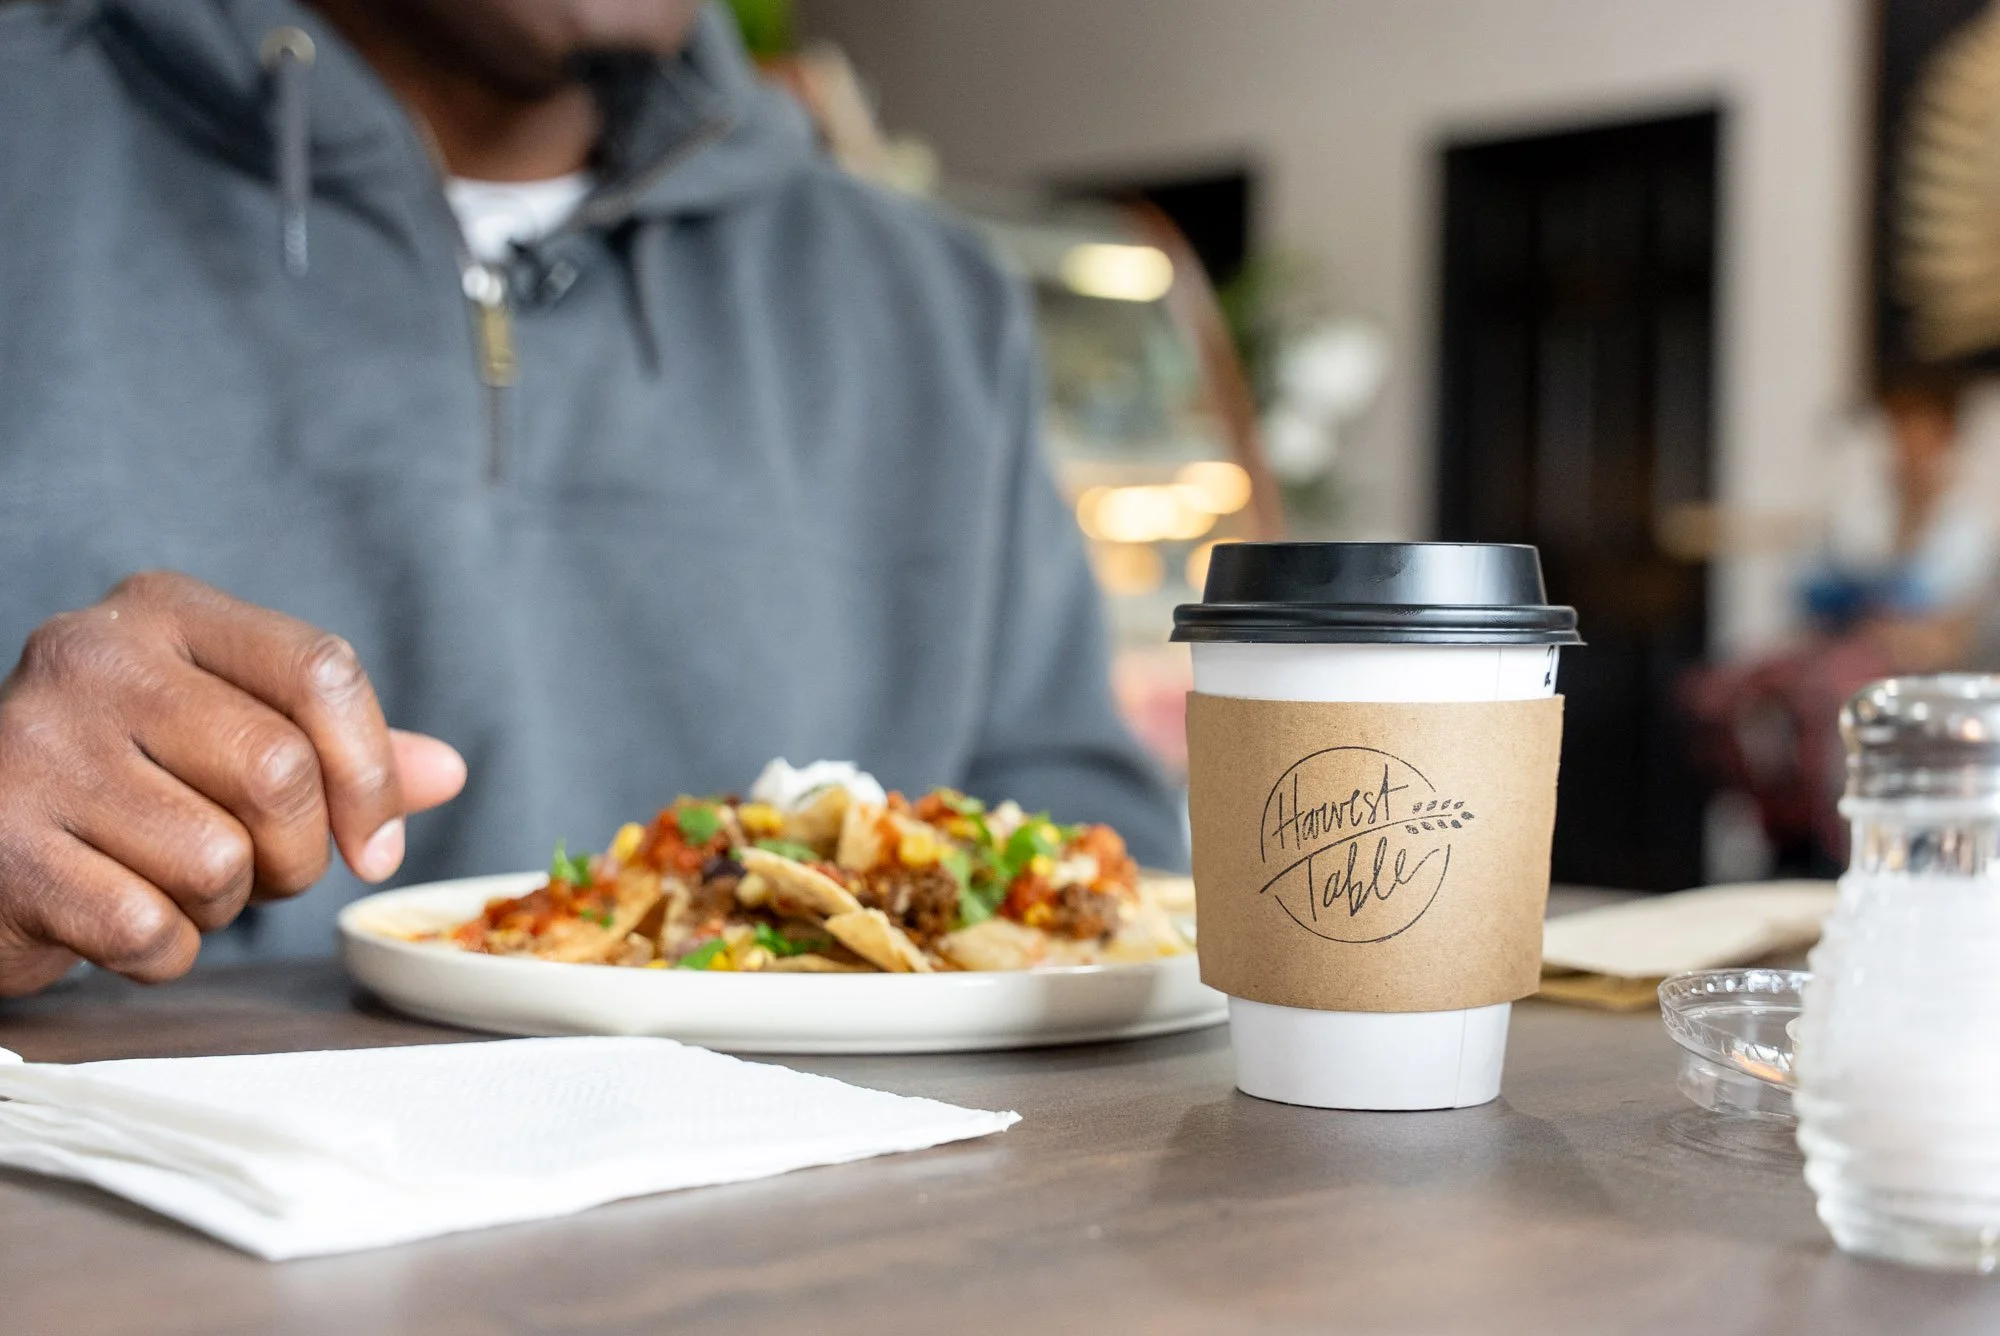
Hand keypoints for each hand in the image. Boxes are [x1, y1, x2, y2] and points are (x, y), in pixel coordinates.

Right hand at [0, 572, 465, 995]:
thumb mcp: (226, 736)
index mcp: (164, 610)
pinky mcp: (3, 849)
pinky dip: (163, 951)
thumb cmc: (119, 785)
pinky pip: (151, 930)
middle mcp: (92, 659)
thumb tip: (447, 772)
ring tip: (166, 878)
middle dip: (297, 852)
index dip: (371, 772)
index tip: (377, 845)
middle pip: (282, 771)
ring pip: (220, 860)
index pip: (321, 669)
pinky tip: (120, 919)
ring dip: (221, 904)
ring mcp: (36, 750)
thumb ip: (337, 749)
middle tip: (256, 867)